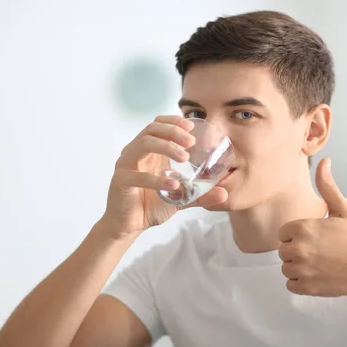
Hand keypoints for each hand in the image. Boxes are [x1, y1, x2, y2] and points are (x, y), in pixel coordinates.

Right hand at [100, 115, 227, 239]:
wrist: (131, 225)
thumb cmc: (152, 205)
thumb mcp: (181, 197)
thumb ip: (200, 194)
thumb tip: (225, 193)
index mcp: (148, 151)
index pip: (157, 125)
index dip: (173, 121)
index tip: (191, 126)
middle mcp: (135, 153)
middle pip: (151, 129)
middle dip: (173, 131)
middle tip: (191, 142)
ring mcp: (125, 165)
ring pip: (143, 144)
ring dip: (166, 146)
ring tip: (184, 157)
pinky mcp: (121, 182)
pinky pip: (137, 175)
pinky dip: (157, 178)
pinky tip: (174, 184)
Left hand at [278, 158, 346, 297]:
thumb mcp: (342, 210)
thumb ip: (327, 187)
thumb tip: (324, 161)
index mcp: (301, 228)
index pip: (283, 233)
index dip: (297, 236)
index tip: (315, 239)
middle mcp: (297, 248)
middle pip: (283, 251)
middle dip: (297, 252)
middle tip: (320, 252)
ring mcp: (300, 269)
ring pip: (286, 268)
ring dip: (298, 268)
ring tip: (320, 264)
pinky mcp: (304, 287)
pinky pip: (290, 285)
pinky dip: (301, 283)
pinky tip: (318, 276)